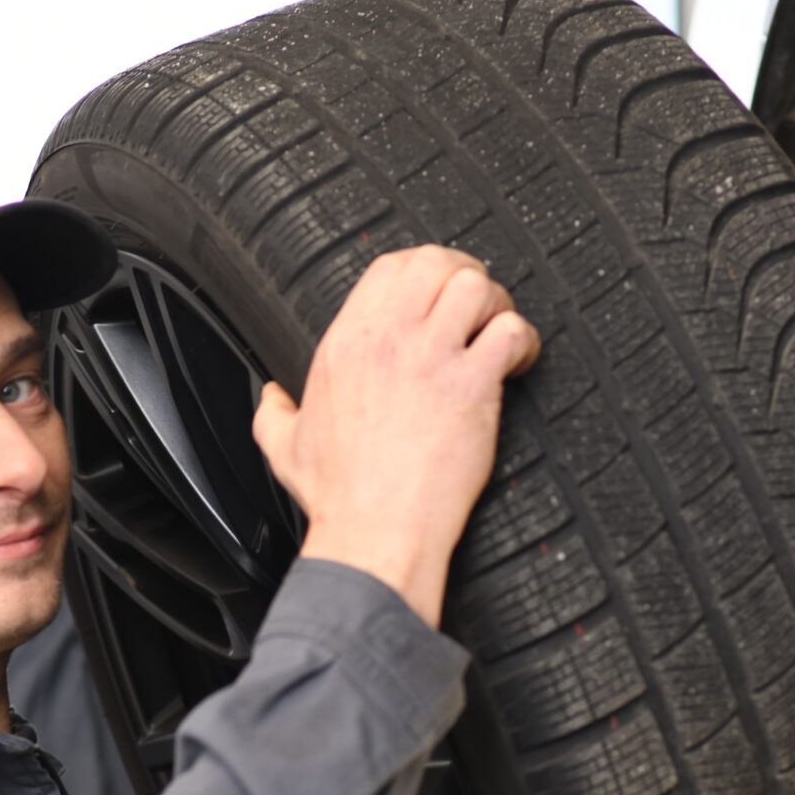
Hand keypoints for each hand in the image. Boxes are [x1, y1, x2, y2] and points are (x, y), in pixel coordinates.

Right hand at [253, 245, 540, 626]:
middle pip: (438, 261)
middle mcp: (387, 340)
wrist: (374, 533)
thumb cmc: (339, 497)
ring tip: (498, 334)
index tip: (440, 292)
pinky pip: (510, 330)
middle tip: (479, 307)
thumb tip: (270, 398)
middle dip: (466, 275)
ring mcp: (431, 359)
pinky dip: (523, 340)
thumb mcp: (285, 447)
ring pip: (476, 286)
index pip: (391, 266)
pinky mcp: (471, 387)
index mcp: (345, 343)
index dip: (425, 268)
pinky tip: (518, 364)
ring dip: (497, 303)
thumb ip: (274, 413)